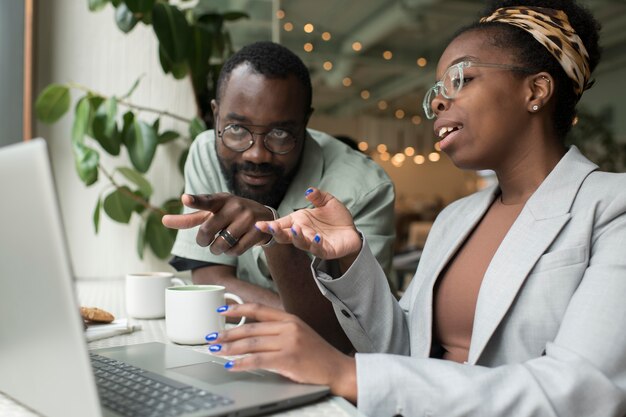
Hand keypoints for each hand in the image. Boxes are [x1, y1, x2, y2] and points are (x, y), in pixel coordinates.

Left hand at [162, 193, 274, 255]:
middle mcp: (234, 205)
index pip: (205, 200)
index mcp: (220, 199)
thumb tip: (164, 220)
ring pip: (221, 244)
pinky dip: (231, 252)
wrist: (263, 218)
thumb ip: (189, 218)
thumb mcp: (212, 213)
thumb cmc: (229, 215)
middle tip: (206, 240)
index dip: (194, 200)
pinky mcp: (256, 230)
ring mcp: (247, 218)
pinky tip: (235, 245)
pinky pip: (236, 250)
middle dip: (203, 241)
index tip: (185, 199)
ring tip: (222, 243)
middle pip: (207, 231)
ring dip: (217, 249)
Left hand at [209, 303, 356, 401]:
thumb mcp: (299, 333)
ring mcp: (288, 343)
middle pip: (250, 328)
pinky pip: (258, 360)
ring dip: (229, 348)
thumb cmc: (317, 354)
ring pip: (251, 344)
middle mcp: (288, 327)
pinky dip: (241, 363)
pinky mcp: (288, 359)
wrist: (337, 369)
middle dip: (228, 333)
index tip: (222, 311)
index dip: (238, 309)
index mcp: (289, 318)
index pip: (258, 310)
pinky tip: (231, 365)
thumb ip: (278, 330)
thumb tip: (252, 332)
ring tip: (216, 350)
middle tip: (212, 337)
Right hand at [254, 187, 361, 260]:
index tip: (258, 224)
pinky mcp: (325, 251)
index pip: (281, 224)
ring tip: (296, 228)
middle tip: (271, 228)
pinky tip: (316, 238)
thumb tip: (308, 191)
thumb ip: (318, 196)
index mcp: (299, 221)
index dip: (269, 225)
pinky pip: (318, 249)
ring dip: (297, 237)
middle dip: (277, 233)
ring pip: (300, 243)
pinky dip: (316, 244)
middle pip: (285, 236)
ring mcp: (312, 244)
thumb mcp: (327, 201)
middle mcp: (303, 233)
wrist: (351, 232)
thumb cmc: (335, 217)